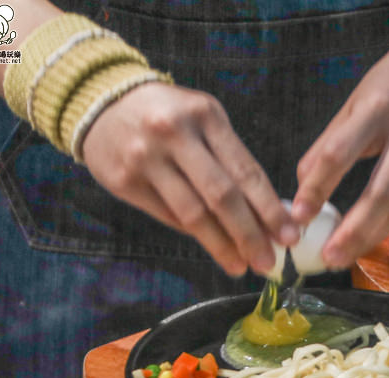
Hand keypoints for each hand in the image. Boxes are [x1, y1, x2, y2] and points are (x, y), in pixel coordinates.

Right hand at [82, 82, 299, 275]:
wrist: (99, 101)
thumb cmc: (166, 115)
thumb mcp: (202, 119)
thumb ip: (231, 159)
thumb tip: (264, 214)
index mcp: (206, 116)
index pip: (246, 171)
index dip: (270, 209)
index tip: (289, 235)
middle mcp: (175, 134)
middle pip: (222, 196)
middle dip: (250, 234)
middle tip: (268, 261)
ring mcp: (146, 158)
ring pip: (193, 213)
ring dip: (222, 245)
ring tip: (241, 266)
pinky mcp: (124, 181)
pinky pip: (167, 216)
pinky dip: (194, 234)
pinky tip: (213, 247)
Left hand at [291, 11, 388, 269]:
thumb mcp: (357, 100)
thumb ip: (331, 142)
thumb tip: (303, 183)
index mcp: (378, 107)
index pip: (340, 154)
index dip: (317, 189)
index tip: (298, 215)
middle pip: (381, 192)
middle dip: (353, 231)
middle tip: (330, 258)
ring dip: (373, 235)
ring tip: (347, 256)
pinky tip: (374, 232)